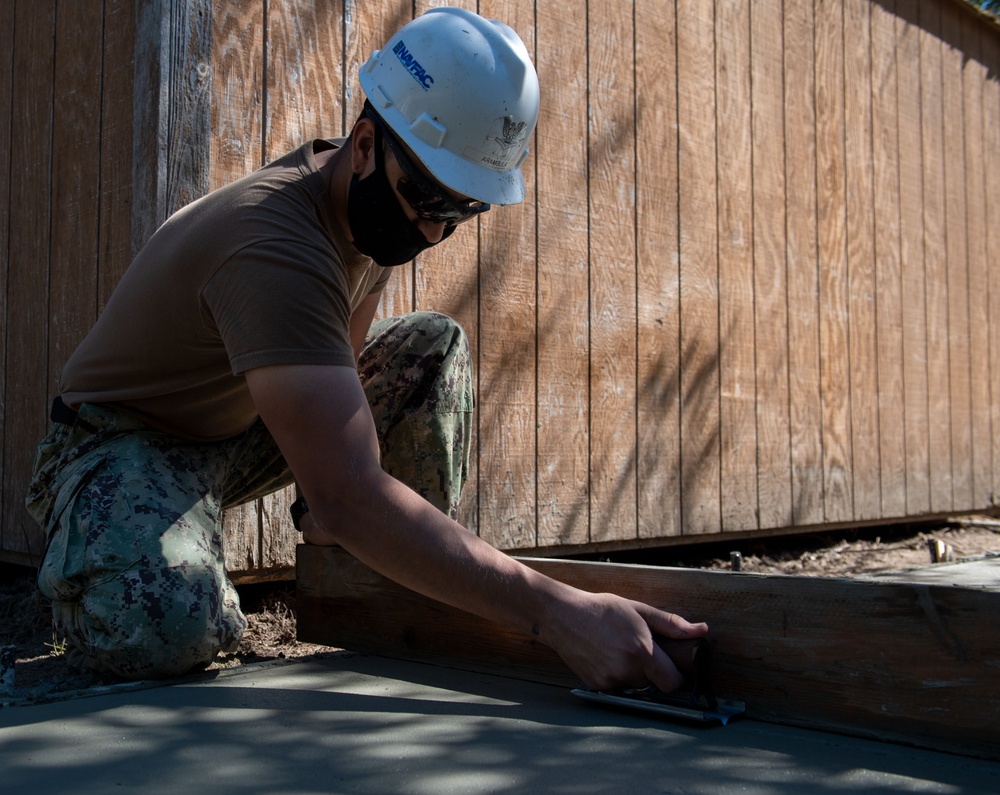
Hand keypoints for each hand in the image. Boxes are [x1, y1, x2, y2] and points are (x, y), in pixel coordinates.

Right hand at [546, 591, 707, 692]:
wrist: (563, 615)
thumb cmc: (602, 609)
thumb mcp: (639, 610)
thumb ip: (671, 624)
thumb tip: (701, 630)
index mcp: (642, 651)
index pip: (672, 683)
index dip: (674, 676)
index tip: (669, 666)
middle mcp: (626, 669)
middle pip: (652, 684)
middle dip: (650, 670)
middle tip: (636, 649)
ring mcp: (609, 680)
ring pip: (633, 686)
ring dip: (631, 674)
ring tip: (617, 650)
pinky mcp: (596, 686)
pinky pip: (615, 687)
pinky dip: (614, 676)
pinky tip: (604, 656)